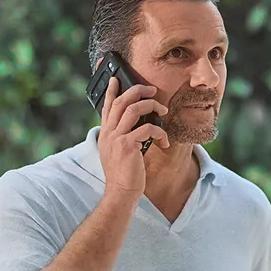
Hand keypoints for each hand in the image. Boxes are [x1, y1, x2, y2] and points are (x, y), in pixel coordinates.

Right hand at [98, 78, 168, 196]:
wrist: (121, 191)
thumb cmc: (123, 173)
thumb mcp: (117, 151)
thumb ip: (122, 136)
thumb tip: (138, 124)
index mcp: (106, 133)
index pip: (107, 106)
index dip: (111, 91)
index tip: (115, 79)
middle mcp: (108, 132)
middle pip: (121, 101)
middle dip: (138, 91)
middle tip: (152, 89)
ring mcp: (117, 138)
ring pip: (133, 109)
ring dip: (151, 106)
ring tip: (163, 109)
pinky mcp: (128, 146)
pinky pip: (147, 129)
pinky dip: (160, 132)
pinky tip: (164, 141)